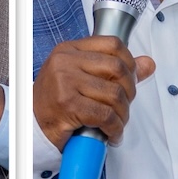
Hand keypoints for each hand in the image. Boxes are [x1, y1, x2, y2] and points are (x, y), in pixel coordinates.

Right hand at [33, 35, 155, 151]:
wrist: (29, 124)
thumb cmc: (55, 102)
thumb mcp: (82, 77)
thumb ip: (115, 70)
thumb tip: (148, 64)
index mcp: (70, 50)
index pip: (112, 44)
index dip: (129, 62)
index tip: (129, 80)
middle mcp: (66, 61)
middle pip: (117, 69)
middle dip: (129, 92)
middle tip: (123, 106)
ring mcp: (65, 81)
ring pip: (114, 94)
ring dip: (123, 114)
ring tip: (117, 123)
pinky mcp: (68, 104)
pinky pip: (106, 115)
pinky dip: (115, 128)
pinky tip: (111, 134)